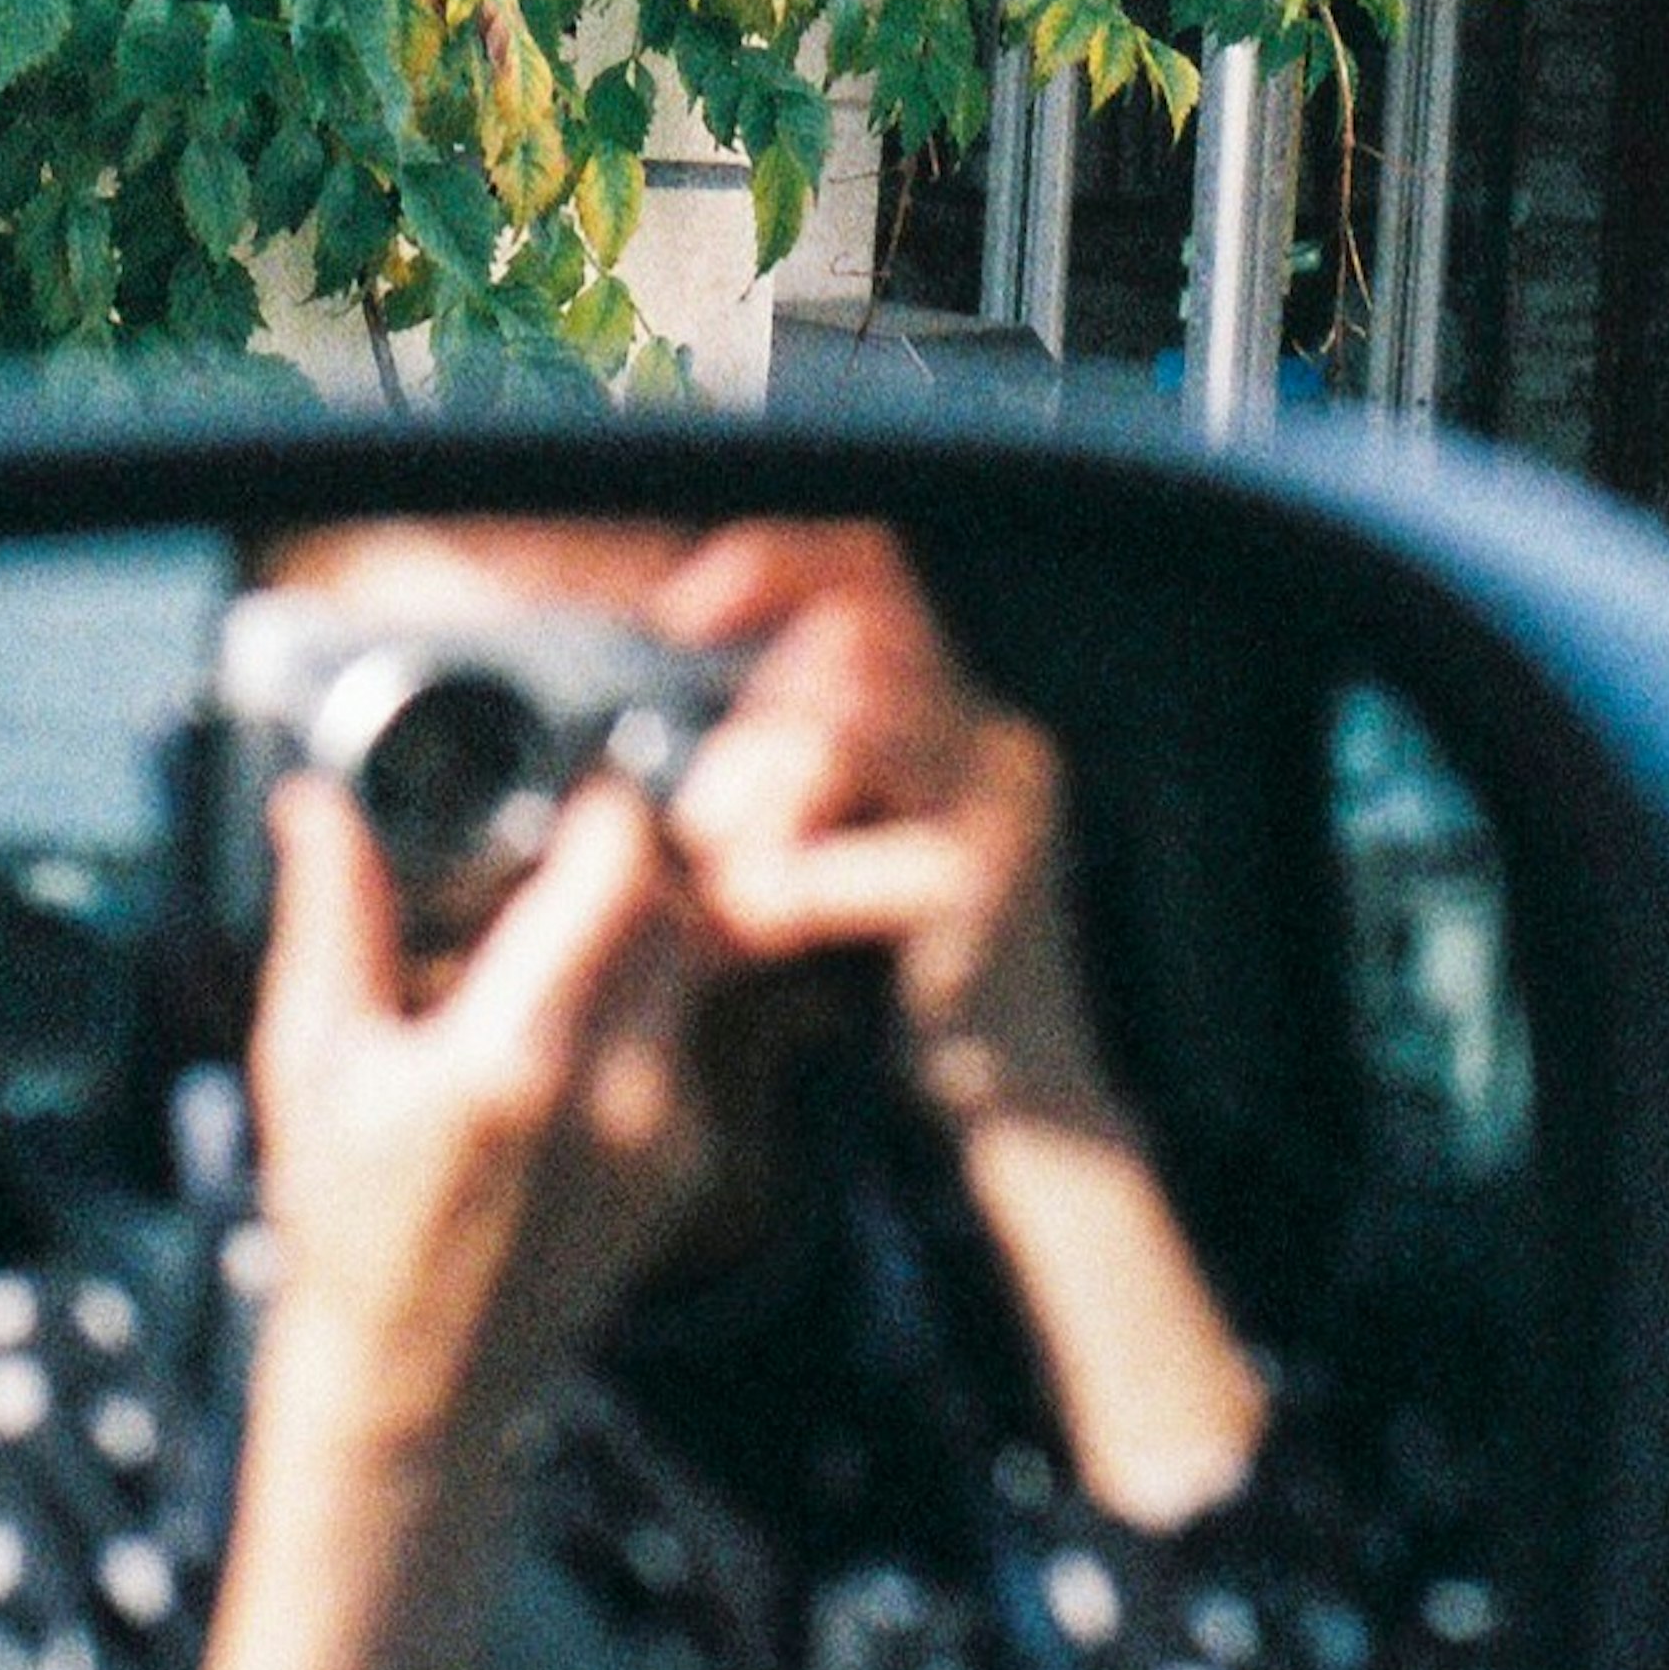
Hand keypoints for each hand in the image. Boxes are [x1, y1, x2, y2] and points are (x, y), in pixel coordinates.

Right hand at [178, 770, 718, 1669]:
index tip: (561, 784)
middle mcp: (615, 1096)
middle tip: (555, 845)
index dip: (603, 805)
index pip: (621, 873)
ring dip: (641, 926)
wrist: (419, 1388)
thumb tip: (316, 804)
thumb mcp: (309, 1064)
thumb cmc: (349, 1231)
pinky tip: (564, 1027)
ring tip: (550, 936)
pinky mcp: (688, 1166)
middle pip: (675, 905)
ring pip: (692, 966)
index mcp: (513, 1061)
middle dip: (626, 857)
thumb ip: (328, 916)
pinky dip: (644, 1003)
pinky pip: (687, 1036)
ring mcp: (666, 1137)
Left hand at [661, 523, 1268, 1531]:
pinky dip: (786, 881)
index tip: (684, 604)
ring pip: (848, 725)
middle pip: (853, 634)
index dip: (777, 560)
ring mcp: (1003, 801)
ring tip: (721, 867)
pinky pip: (856, 849)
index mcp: (953, 708)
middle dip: (752, 707)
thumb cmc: (899, 982)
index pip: (873, 567)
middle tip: (698, 802)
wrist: (1021, 1109)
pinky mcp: (991, 882)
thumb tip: (647, 747)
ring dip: (755, 792)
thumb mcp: (826, 854)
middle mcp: (990, 733)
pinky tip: (754, 922)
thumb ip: (769, 781)